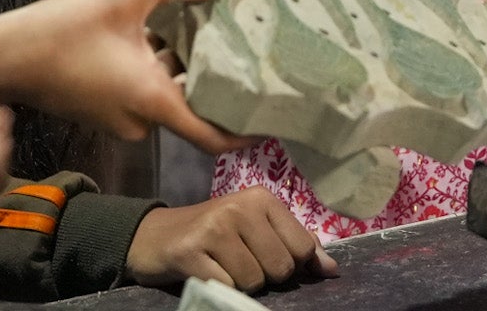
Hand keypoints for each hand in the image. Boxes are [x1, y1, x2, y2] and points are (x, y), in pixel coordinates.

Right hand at [0, 0, 248, 152]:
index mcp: (152, 102)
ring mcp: (119, 117)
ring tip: (208, 30)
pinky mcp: (103, 107)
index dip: (244, 134)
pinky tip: (163, 30)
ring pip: (166, 94)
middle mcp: (140, 119)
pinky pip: (145, 90)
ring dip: (182, 67)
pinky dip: (158, 67)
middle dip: (215, 81)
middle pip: (191, 107)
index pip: (211, 136)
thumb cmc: (60, 33)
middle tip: (247, 53)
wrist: (1, 59)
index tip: (271, 121)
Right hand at [125, 188, 338, 290]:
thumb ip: (294, 243)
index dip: (293, 265)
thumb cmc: (214, 234)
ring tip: (222, 265)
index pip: (303, 247)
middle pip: (281, 268)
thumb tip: (330, 269)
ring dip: (240, 283)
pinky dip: (220, 288)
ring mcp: (214, 228)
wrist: (155, 236)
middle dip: (265, 276)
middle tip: (240, 261)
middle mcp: (240, 207)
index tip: (269, 258)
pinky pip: (226, 288)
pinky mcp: (190, 252)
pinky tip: (207, 271)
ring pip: (254, 281)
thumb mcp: (256, 228)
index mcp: (261, 198)